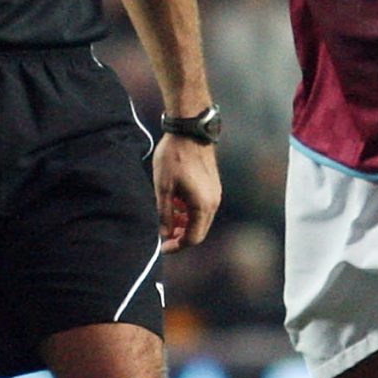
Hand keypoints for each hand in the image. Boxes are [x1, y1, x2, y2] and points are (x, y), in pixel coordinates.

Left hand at [154, 135, 220, 250]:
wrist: (189, 131)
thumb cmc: (174, 157)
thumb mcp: (163, 187)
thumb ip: (164, 214)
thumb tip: (164, 235)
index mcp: (202, 205)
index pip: (193, 238)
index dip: (176, 246)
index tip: (161, 247)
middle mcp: (213, 202)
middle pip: (199, 231)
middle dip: (181, 237)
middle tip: (163, 236)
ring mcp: (215, 193)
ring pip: (201, 219)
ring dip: (185, 223)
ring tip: (168, 218)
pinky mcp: (213, 186)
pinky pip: (203, 207)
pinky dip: (190, 212)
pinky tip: (176, 203)